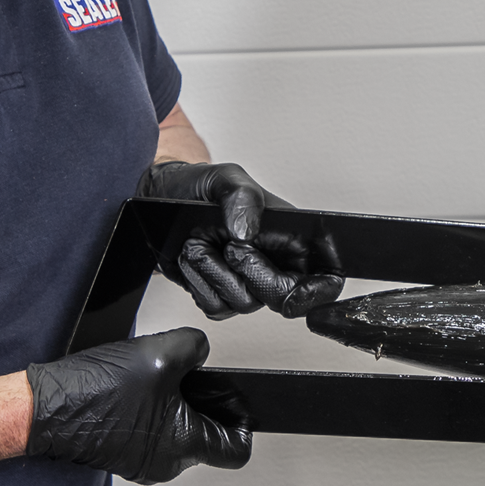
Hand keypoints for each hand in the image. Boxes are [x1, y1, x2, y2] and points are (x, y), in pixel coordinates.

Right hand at [25, 328, 250, 484]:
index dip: (243, 421)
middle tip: (191, 380)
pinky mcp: (120, 454)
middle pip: (206, 437)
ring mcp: (140, 461)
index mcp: (185, 446)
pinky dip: (149, 411)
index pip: (237, 449)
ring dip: (173, 405)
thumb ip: (195, 348)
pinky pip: (149, 432)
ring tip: (155, 381)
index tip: (237, 403)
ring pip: (175, 433)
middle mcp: (164, 463)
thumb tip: (202, 350)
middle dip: (203, 405)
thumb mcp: (161, 353)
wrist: (39, 408)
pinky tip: (133, 390)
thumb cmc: (92, 393)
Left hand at [137, 160, 344, 319]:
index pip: (326, 278)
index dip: (318, 292)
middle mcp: (274, 265)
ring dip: (215, 271)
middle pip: (286, 300)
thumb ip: (241, 196)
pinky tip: (195, 258)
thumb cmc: (195, 189)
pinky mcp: (221, 296)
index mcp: (291, 239)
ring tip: (202, 241)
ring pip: (245, 304)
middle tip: (234, 247)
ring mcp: (248, 283)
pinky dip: (198, 282)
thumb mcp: (222, 178)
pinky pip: (216, 307)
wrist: (158, 203)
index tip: (295, 288)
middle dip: (256, 275)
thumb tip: (248, 231)